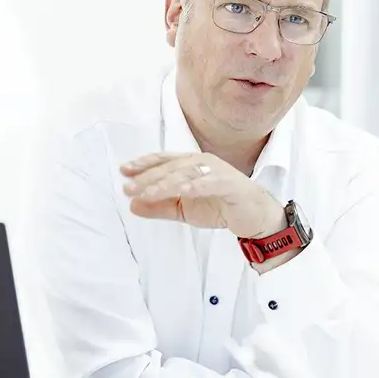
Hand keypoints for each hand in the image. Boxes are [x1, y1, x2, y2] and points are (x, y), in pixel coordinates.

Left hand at [120, 152, 285, 238]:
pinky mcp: (230, 184)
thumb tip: (133, 206)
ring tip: (147, 194)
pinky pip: (210, 183)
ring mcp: (217, 172)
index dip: (144, 164)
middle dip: (148, 177)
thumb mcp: (183, 210)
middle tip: (129, 187)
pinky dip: (195, 186)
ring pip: (186, 174)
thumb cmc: (220, 206)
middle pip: (171, 167)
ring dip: (164, 183)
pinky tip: (181, 192)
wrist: (254, 216)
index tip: (124, 171)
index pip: (163, 161)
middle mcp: (202, 163)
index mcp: (191, 165)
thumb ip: (159, 207)